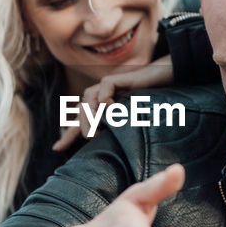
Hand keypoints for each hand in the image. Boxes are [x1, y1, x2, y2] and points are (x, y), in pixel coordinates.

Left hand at [52, 56, 174, 150]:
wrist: (169, 80)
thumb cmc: (154, 102)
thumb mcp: (134, 120)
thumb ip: (121, 129)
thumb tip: (111, 147)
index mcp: (103, 107)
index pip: (80, 120)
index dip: (68, 134)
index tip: (57, 149)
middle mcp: (103, 95)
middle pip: (81, 110)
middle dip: (80, 126)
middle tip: (90, 139)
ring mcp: (110, 86)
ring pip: (88, 99)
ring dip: (90, 115)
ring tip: (97, 130)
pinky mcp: (119, 78)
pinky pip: (105, 86)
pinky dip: (104, 99)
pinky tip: (112, 109)